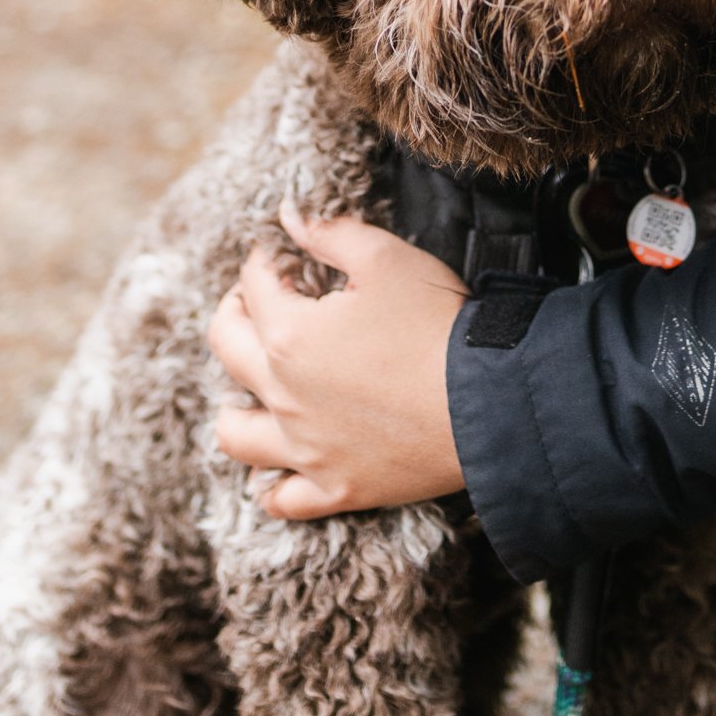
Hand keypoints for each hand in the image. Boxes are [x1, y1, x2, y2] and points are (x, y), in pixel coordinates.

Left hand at [209, 204, 468, 518]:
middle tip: (261, 299)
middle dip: (236, 310)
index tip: (284, 253)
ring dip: (235, 402)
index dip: (266, 260)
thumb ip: (330, 232)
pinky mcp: (335, 488)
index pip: (254, 285)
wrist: (489, 401)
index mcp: (289, 335)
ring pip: (234, 433)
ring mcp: (305, 450)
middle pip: (226, 346)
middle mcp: (283, 396)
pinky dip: (271, 480)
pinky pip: (279, 498)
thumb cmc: (439, 324)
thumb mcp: (387, 258)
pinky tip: (284, 457)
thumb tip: (289, 216)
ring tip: (256, 383)